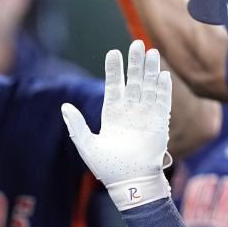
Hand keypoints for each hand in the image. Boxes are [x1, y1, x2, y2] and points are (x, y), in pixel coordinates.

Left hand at [61, 39, 171, 210]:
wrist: (130, 182)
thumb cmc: (108, 168)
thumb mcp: (87, 145)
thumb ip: (76, 125)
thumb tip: (64, 106)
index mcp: (112, 115)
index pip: (113, 86)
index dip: (114, 70)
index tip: (113, 53)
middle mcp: (130, 113)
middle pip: (133, 82)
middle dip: (134, 63)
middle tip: (136, 43)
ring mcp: (145, 117)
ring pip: (148, 88)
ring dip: (150, 71)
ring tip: (151, 52)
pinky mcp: (160, 124)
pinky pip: (162, 102)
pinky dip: (163, 89)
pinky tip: (162, 74)